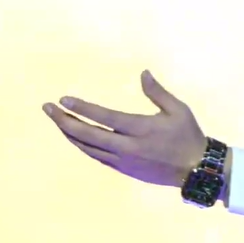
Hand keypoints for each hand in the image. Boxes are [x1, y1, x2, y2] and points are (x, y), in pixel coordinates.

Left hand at [42, 70, 206, 187]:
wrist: (195, 169)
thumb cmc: (188, 135)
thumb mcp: (179, 110)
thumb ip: (158, 92)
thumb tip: (143, 73)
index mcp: (141, 129)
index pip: (104, 117)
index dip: (82, 108)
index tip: (64, 99)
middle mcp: (128, 146)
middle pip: (87, 135)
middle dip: (64, 121)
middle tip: (48, 108)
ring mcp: (123, 161)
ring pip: (88, 148)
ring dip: (70, 134)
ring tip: (57, 121)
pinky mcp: (124, 169)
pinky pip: (96, 156)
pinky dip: (83, 145)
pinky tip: (75, 137)